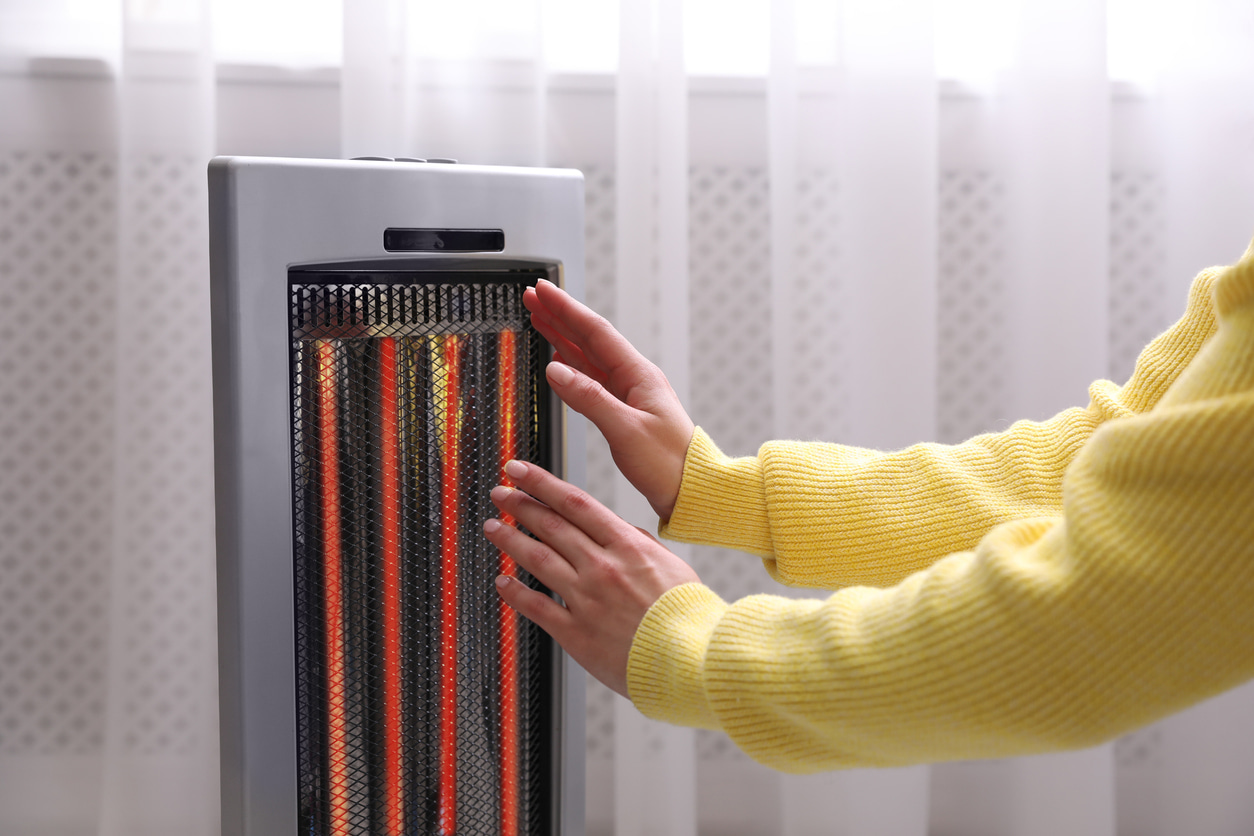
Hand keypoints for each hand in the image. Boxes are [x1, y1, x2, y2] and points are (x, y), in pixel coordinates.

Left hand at [485, 459, 700, 697]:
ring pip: (538, 560)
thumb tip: (622, 531)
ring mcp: (587, 599)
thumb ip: (641, 545)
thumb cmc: (689, 615)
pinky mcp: (576, 634)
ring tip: (493, 527)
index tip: (520, 471)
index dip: (541, 483)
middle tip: (500, 493)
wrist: (693, 660)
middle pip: (551, 526)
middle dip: (520, 505)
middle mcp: (602, 567)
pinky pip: (537, 607)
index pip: (574, 503)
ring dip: (510, 540)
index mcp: (627, 546)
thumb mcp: (672, 565)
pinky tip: (502, 581)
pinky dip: (515, 593)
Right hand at [524, 279, 694, 520]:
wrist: (691, 490)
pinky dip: (570, 365)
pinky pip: (590, 378)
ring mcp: (627, 393)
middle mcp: (633, 378)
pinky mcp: (622, 411)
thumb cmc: (669, 463)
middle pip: (589, 338)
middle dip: (559, 315)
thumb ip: (589, 399)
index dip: (566, 309)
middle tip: (533, 296)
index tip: (544, 291)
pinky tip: (558, 360)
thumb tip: (555, 371)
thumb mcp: (626, 430)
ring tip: (539, 318)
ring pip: (587, 356)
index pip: (595, 331)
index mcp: (638, 375)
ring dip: (561, 336)